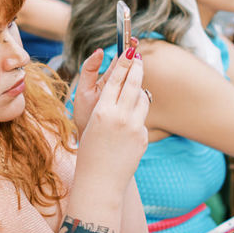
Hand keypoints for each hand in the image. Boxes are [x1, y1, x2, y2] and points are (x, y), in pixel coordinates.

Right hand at [75, 48, 148, 191]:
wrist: (100, 181)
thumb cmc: (90, 152)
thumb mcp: (93, 124)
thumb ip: (107, 106)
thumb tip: (124, 90)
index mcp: (102, 111)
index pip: (116, 79)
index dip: (124, 63)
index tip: (130, 50)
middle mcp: (119, 116)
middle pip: (133, 83)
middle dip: (138, 68)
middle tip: (139, 57)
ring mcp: (134, 127)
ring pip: (142, 100)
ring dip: (139, 93)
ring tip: (133, 92)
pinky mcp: (143, 138)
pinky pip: (142, 120)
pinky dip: (137, 120)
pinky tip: (126, 133)